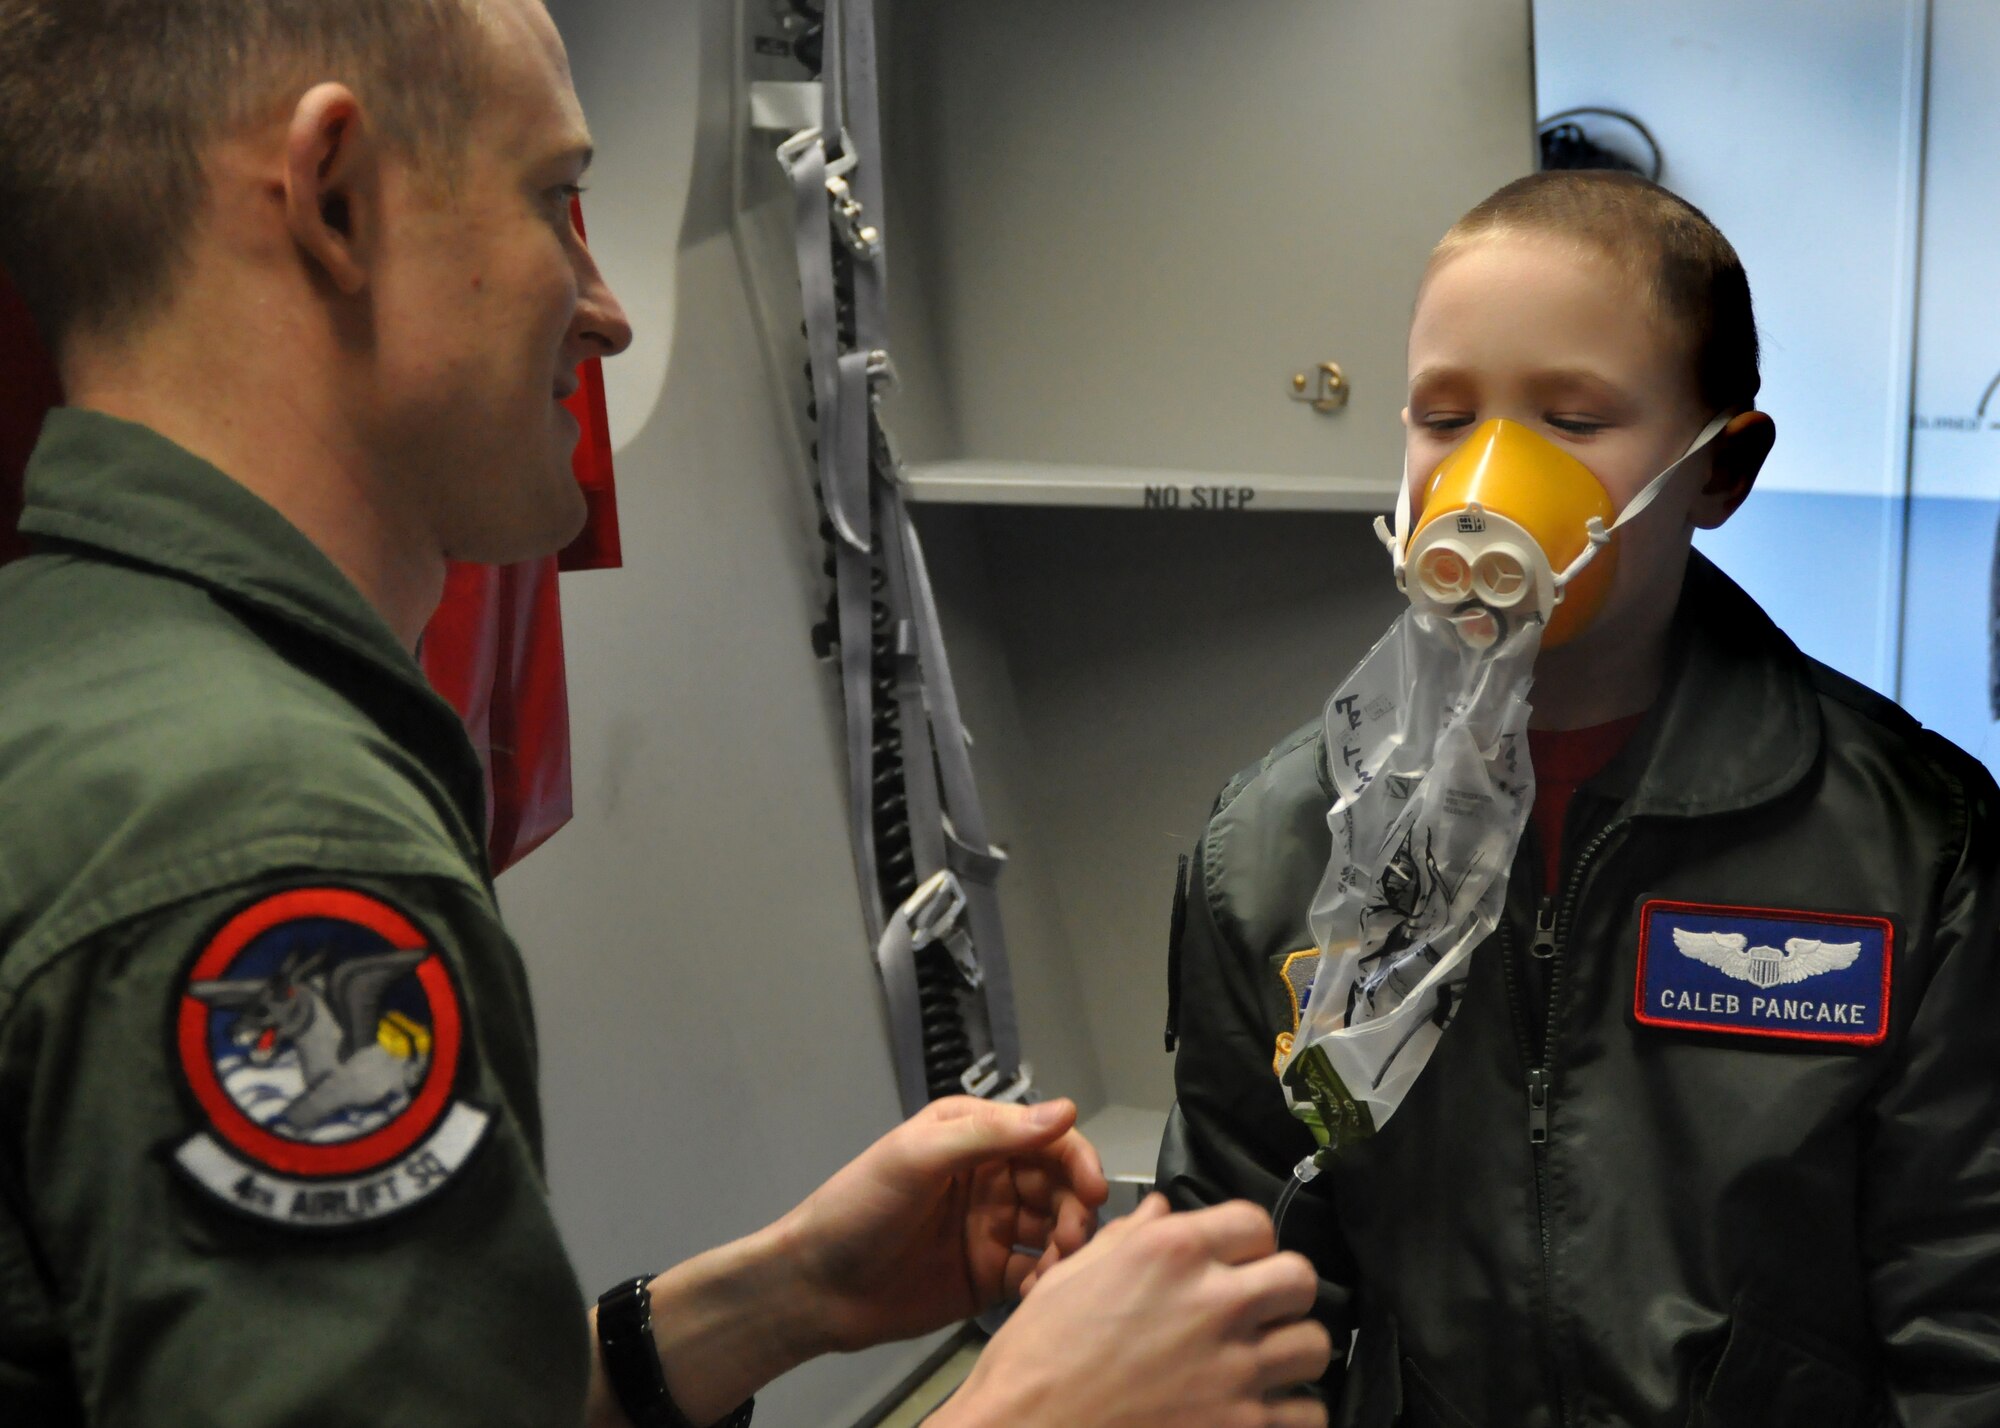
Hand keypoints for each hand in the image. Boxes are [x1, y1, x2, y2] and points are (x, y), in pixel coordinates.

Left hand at [777, 1097, 1108, 1353]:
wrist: (816, 1287)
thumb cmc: (855, 1208)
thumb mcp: (917, 1157)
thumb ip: (990, 1135)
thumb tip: (1062, 1111)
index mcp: (974, 1136)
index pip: (1045, 1138)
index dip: (1077, 1159)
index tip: (1093, 1188)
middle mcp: (989, 1178)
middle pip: (1059, 1185)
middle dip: (1076, 1208)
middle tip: (1074, 1236)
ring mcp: (991, 1227)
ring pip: (1055, 1230)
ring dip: (1067, 1246)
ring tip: (1056, 1267)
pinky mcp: (988, 1274)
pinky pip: (1036, 1273)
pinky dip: (1046, 1281)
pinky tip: (1034, 1291)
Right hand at [937, 1195, 1332, 1427]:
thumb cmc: (1037, 1359)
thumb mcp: (1072, 1276)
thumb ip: (1128, 1236)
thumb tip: (1160, 1210)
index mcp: (1172, 1253)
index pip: (1257, 1221)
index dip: (1247, 1241)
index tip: (1236, 1259)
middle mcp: (1213, 1303)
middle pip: (1300, 1277)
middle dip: (1281, 1290)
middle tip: (1257, 1308)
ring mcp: (1234, 1369)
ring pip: (1314, 1344)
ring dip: (1292, 1351)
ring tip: (1264, 1360)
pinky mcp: (1243, 1427)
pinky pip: (1309, 1412)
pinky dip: (1292, 1412)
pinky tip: (1263, 1408)